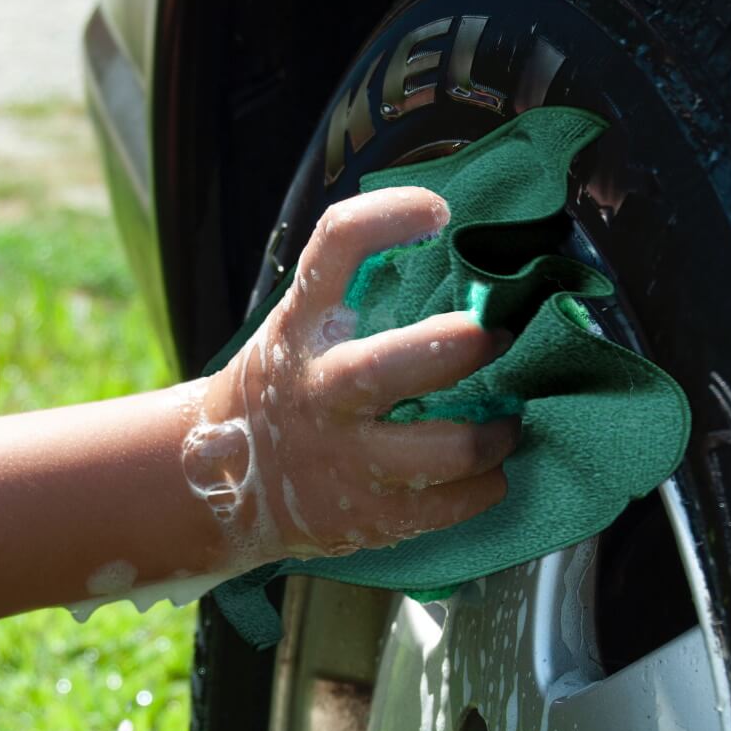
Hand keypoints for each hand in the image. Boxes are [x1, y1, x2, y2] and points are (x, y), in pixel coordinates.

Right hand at [191, 187, 517, 564]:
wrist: (223, 484)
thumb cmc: (284, 388)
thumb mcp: (296, 326)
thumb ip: (353, 289)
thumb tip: (446, 235)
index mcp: (302, 326)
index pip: (335, 246)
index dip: (389, 215)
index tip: (437, 214)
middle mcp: (318, 390)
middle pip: (388, 366)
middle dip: (461, 348)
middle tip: (497, 338)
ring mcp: (342, 459)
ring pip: (443, 450)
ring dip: (494, 433)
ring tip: (507, 421)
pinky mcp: (367, 516)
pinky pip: (451, 504)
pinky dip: (485, 485)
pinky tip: (486, 470)